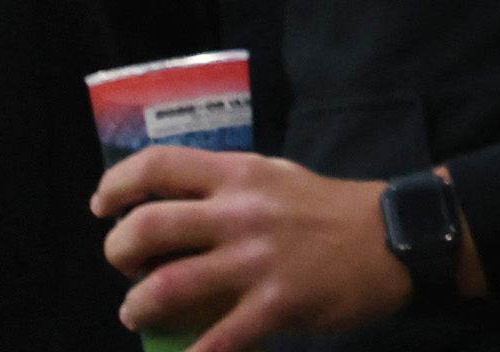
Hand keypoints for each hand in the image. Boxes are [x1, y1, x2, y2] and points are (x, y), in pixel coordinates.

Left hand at [95, 150, 478, 349]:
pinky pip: (215, 342)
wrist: (396, 238)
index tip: (103, 208)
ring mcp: (258, 260)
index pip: (157, 166)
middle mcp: (242, 212)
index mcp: (241, 175)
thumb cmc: (329, 211)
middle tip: (129, 269)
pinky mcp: (278, 304)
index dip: (116, 186)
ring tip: (141, 311)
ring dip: (138, 306)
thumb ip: (226, 193)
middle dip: (118, 255)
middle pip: (146, 228)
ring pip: (165, 287)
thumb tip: (166, 219)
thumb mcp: (277, 180)